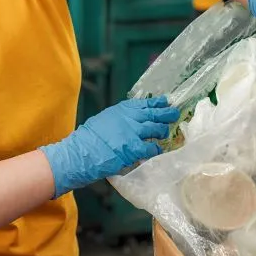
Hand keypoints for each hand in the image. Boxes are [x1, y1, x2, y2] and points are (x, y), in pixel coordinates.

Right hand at [40, 96, 179, 197]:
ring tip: (166, 132)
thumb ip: (119, 119)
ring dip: (163, 131)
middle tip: (175, 113)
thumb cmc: (88, 140)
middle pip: (153, 113)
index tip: (165, 101)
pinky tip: (158, 150)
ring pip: (156, 128)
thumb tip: (131, 121)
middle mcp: (129, 118)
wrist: (80, 153)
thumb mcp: (104, 120)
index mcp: (120, 110)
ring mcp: (132, 132)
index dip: (156, 103)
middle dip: (166, 113)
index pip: (143, 103)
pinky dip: (156, 149)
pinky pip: (152, 147)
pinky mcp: (134, 148)